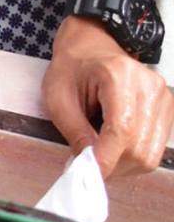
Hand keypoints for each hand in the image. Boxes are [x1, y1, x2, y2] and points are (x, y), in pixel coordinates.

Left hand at [44, 15, 173, 177]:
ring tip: (101, 154)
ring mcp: (163, 97)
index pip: (121, 129)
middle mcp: (148, 86)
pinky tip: (116, 146)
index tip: (91, 175)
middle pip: (139, 147)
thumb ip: (74, 131)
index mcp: (118, 76)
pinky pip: (157, 147)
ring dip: (124, 164)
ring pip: (151, 153)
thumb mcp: (57, 96)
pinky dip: (135, 155)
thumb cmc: (72, 68)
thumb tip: (89, 166)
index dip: (107, 158)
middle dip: (113, 164)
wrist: (91, 47)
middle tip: (89, 164)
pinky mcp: (168, 108)